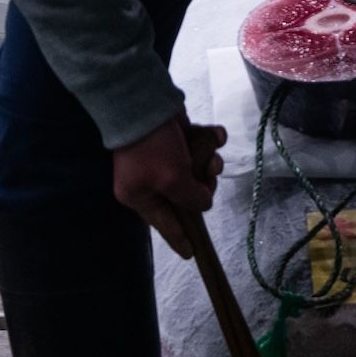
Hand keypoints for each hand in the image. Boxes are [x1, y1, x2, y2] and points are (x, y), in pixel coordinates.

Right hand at [113, 112, 226, 258]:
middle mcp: (153, 181)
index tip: (191, 255)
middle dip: (203, 186)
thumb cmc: (152, 148)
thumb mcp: (171, 180)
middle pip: (189, 197)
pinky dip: (210, 141)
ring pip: (200, 172)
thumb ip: (190, 199)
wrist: (145, 102)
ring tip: (208, 151)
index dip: (180, 239)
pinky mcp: (179, 141)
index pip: (165, 225)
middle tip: (205, 174)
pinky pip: (202, 148)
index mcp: (141, 197)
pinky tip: (214, 134)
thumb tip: (203, 203)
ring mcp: (167, 160)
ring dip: (210, 162)